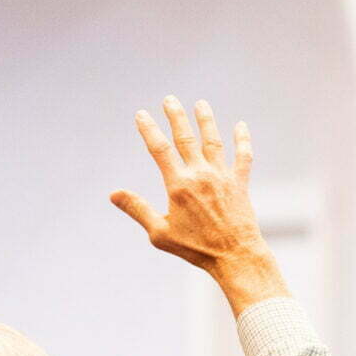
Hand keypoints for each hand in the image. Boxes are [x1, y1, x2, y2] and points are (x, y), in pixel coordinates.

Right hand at [111, 97, 287, 313]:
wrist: (234, 255)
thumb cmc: (194, 248)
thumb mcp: (159, 233)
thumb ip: (137, 208)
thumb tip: (113, 193)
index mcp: (178, 185)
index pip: (160, 149)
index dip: (148, 129)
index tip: (141, 115)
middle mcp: (200, 175)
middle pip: (185, 138)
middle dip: (176, 116)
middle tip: (169, 99)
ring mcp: (222, 176)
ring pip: (213, 141)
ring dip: (206, 120)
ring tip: (200, 104)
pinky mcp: (240, 183)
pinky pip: (242, 156)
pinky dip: (242, 140)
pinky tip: (240, 126)